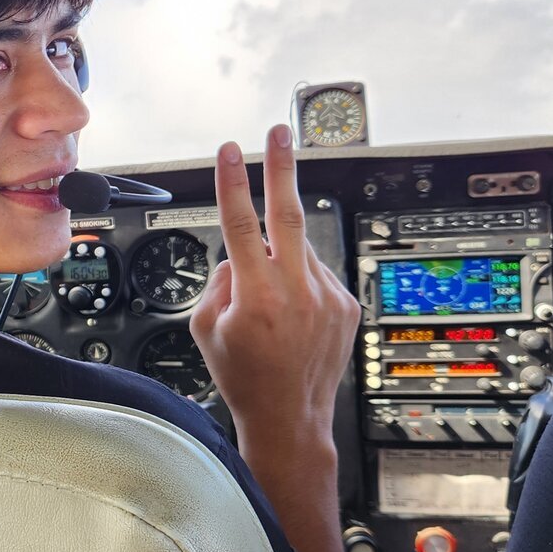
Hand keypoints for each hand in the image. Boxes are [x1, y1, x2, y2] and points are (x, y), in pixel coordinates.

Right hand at [190, 125, 358, 454]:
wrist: (291, 418)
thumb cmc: (245, 379)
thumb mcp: (207, 331)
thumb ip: (218, 283)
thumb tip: (236, 256)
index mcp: (257, 298)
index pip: (241, 225)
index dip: (233, 183)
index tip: (230, 152)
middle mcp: (296, 293)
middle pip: (288, 213)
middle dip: (282, 167)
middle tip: (280, 132)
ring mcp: (326, 297)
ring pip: (298, 251)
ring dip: (281, 255)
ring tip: (270, 296)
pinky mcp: (345, 305)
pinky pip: (316, 274)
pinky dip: (298, 278)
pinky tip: (289, 311)